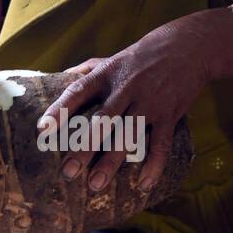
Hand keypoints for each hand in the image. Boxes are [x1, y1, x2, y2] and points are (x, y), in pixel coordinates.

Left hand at [37, 18, 211, 193]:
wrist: (189, 46)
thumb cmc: (143, 56)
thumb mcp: (113, 58)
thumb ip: (87, 69)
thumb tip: (59, 77)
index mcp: (107, 74)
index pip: (78, 92)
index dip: (59, 110)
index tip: (42, 130)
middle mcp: (126, 88)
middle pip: (102, 120)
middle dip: (84, 147)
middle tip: (68, 172)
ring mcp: (149, 102)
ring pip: (129, 136)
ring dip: (112, 162)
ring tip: (96, 185)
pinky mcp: (170, 114)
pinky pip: (161, 144)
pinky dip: (154, 165)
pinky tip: (143, 185)